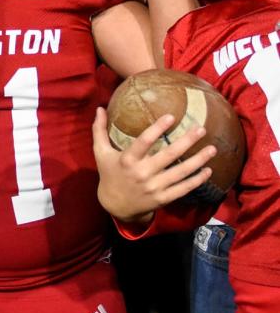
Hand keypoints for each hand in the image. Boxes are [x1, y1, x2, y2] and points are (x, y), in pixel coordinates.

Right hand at [91, 107, 216, 222]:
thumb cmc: (109, 173)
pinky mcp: (163, 198)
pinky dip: (197, 180)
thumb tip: (99, 108)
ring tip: (212, 149)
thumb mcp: (101, 152)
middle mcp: (142, 173)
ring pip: (181, 172)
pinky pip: (183, 188)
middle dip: (187, 141)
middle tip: (201, 129)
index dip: (157, 129)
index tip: (172, 116)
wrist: (115, 205)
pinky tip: (208, 170)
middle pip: (168, 155)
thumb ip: (99, 130)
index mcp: (127, 160)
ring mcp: (154, 187)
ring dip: (198, 160)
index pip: (144, 141)